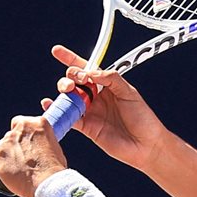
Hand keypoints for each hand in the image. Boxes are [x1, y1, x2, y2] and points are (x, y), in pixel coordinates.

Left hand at [0, 115, 66, 196]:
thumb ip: (41, 142)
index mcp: (37, 123)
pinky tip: (6, 177)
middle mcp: (18, 130)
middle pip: (10, 136)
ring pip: (0, 150)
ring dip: (6, 159)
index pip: (21, 122)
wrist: (47, 183)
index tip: (27, 144)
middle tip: (24, 161)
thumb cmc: (54, 170)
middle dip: (15, 147)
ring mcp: (4, 144)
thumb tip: (34, 148)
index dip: (23, 134)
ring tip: (18, 173)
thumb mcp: (54, 147)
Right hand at [47, 44, 168, 171]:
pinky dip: (56, 110)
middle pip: (74, 82)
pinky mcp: (86, 127)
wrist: (146, 145)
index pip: (87, 69)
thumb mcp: (130, 93)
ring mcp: (90, 111)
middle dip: (69, 77)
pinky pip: (67, 117)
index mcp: (107, 85)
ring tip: (67, 91)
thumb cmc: (143, 118)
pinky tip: (50, 104)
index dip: (72, 60)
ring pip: (68, 98)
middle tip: (74, 81)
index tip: (58, 52)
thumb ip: (111, 79)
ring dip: (63, 92)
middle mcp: (96, 97)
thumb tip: (92, 72)